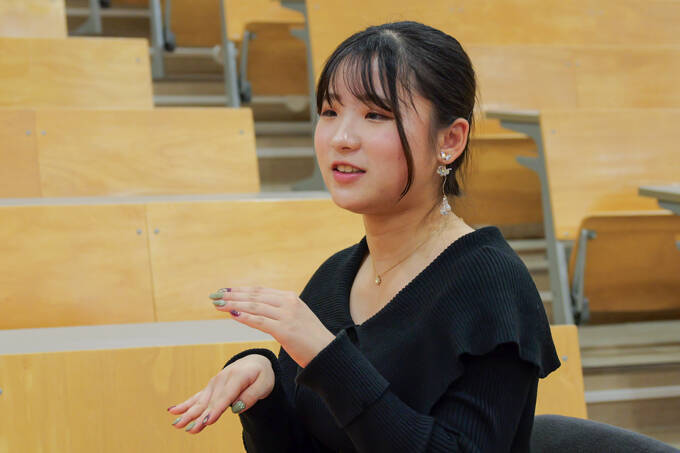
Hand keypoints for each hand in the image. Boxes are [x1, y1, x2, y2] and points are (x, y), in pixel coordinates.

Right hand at [167, 354, 274, 433]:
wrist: (255, 361)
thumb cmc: (262, 375)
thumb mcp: (265, 384)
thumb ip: (251, 396)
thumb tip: (236, 408)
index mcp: (238, 376)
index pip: (226, 396)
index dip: (216, 409)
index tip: (207, 421)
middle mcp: (223, 378)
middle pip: (210, 401)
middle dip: (198, 416)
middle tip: (188, 429)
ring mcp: (215, 382)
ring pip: (201, 401)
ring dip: (189, 413)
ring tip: (177, 425)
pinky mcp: (211, 387)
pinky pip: (196, 397)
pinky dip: (185, 404)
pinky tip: (172, 411)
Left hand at [211, 286, 334, 367]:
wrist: (327, 354)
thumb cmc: (311, 340)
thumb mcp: (296, 319)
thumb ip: (280, 312)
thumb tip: (261, 311)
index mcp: (291, 298)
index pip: (260, 291)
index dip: (240, 290)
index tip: (225, 290)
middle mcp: (289, 303)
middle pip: (254, 296)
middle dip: (232, 295)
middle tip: (214, 295)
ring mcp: (287, 316)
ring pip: (254, 306)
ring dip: (234, 304)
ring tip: (217, 304)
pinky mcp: (285, 330)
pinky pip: (260, 321)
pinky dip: (245, 317)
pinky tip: (232, 315)